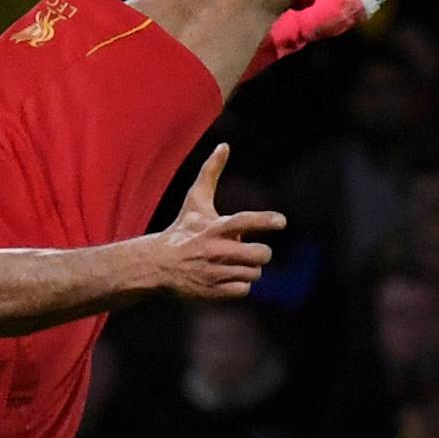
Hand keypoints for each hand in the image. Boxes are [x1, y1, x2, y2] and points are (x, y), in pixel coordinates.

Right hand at [153, 144, 285, 300]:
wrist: (157, 264)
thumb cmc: (183, 229)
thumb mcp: (195, 201)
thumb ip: (211, 172)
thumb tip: (224, 145)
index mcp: (214, 227)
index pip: (243, 222)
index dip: (264, 220)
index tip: (281, 221)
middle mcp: (215, 250)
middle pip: (260, 254)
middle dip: (260, 253)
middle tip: (252, 251)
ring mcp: (214, 272)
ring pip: (254, 273)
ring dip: (249, 269)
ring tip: (233, 264)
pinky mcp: (212, 292)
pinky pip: (244, 290)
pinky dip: (239, 285)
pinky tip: (226, 277)